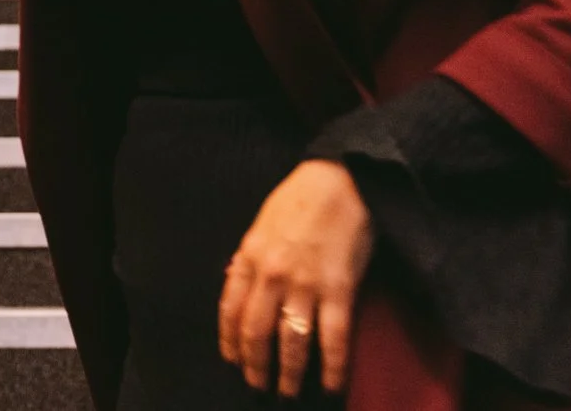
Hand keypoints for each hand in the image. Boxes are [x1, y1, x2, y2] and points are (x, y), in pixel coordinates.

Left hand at [218, 159, 372, 397]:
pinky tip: (332, 385)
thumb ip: (248, 259)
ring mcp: (305, 283)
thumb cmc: (298, 200)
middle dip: (256, 365)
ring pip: (292, 342)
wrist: (339, 181)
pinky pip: (333, 337)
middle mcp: (271, 274)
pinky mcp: (339, 288)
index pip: (230, 310)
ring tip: (290, 392)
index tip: (233, 361)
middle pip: (257, 332)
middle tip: (259, 386)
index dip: (231, 341)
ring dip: (290, 373)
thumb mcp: (260, 226)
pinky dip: (333, 366)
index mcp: (249, 257)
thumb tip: (236, 285)